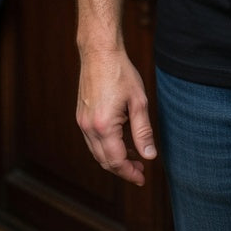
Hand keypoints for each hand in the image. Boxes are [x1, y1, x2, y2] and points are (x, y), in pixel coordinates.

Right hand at [76, 47, 156, 185]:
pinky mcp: (81, 116)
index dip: (130, 172)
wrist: (100, 53)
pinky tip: (121, 141)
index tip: (142, 178)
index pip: (116, 161)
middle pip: (104, 161)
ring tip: (134, 157)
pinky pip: (92, 140)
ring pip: (97, 152)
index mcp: (104, 126)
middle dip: (123, 169)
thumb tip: (149, 156)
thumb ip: (143, 131)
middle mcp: (89, 128)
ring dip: (114, 159)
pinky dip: (106, 147)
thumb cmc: (121, 73)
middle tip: (140, 170)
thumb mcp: (139, 102)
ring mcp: (82, 122)